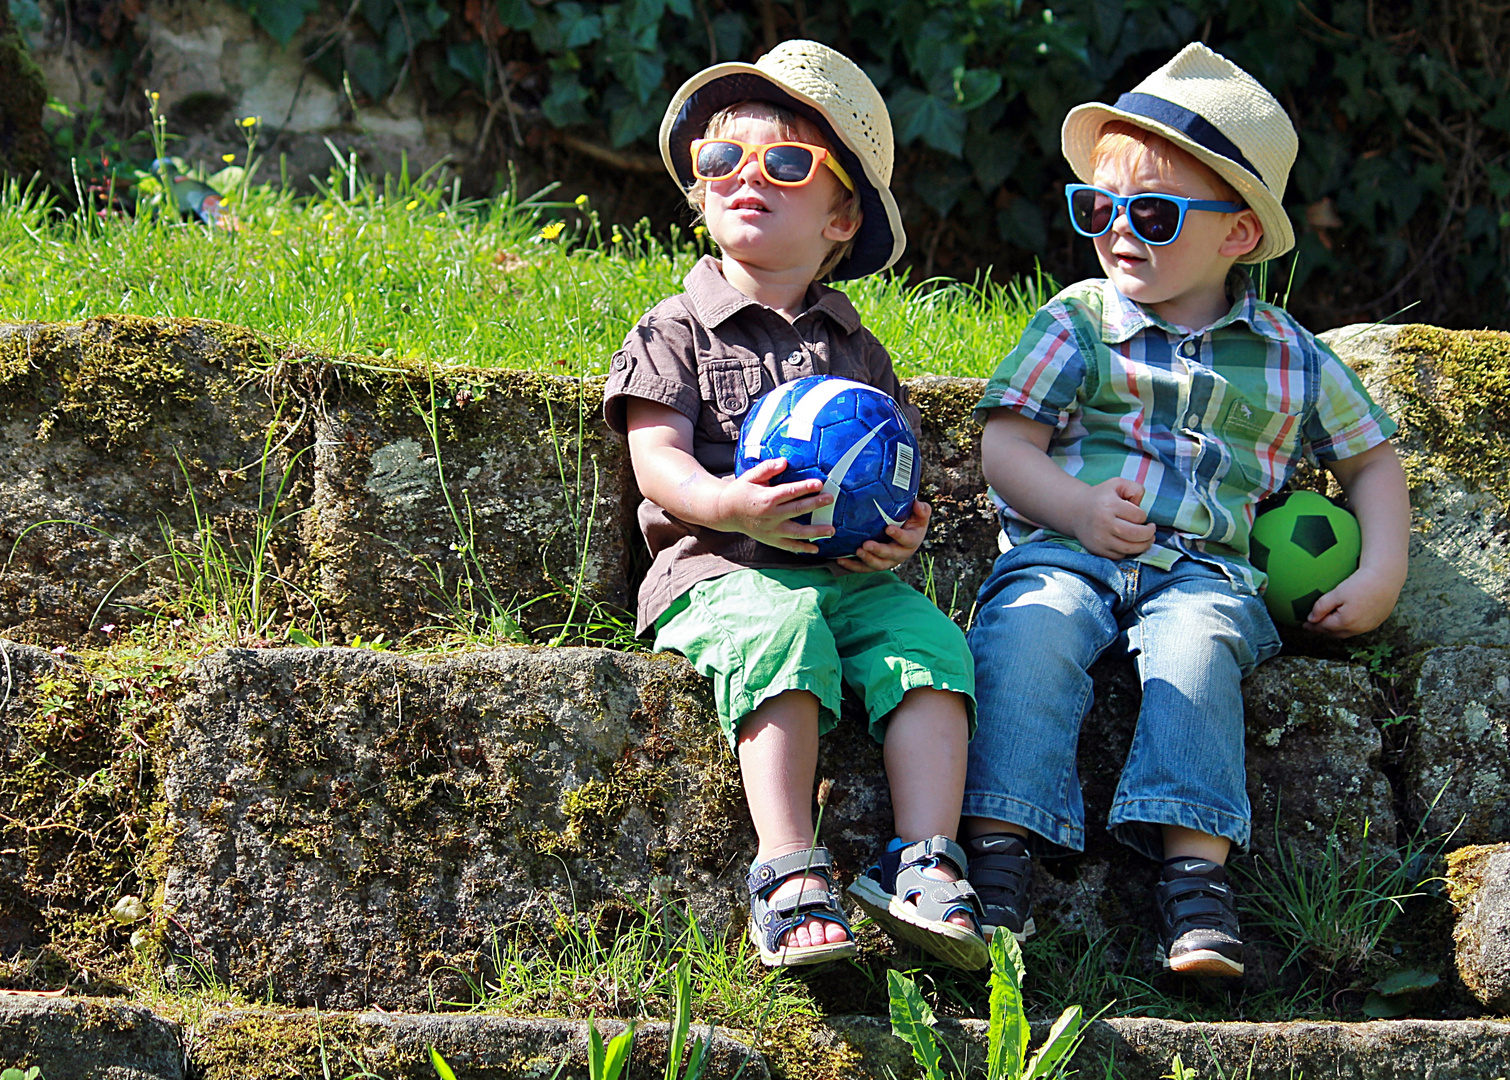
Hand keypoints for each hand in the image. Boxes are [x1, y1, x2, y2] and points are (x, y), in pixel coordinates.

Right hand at [714, 457, 835, 553]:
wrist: (726, 512)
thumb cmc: (741, 491)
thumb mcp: (750, 476)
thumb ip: (767, 468)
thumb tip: (784, 461)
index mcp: (766, 498)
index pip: (790, 492)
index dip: (805, 487)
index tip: (819, 483)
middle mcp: (770, 516)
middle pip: (797, 510)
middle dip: (815, 504)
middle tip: (830, 499)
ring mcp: (771, 530)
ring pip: (797, 532)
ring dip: (815, 532)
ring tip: (832, 530)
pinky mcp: (770, 540)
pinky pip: (789, 546)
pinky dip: (802, 548)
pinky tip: (816, 548)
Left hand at [837, 500, 930, 573]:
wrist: (904, 534)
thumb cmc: (911, 522)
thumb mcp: (920, 515)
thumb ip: (922, 510)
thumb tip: (918, 505)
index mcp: (911, 541)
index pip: (906, 540)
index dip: (898, 535)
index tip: (888, 528)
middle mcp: (900, 554)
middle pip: (890, 555)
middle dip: (878, 551)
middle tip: (866, 544)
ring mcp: (887, 561)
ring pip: (878, 564)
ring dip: (867, 559)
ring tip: (857, 551)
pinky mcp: (875, 564)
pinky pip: (864, 568)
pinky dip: (852, 565)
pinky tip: (841, 560)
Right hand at [1071, 478, 1155, 558]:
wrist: (1075, 511)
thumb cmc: (1101, 497)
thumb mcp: (1117, 484)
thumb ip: (1135, 489)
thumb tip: (1141, 506)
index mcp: (1109, 505)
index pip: (1138, 516)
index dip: (1143, 516)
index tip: (1140, 516)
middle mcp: (1103, 523)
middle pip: (1135, 534)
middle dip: (1149, 534)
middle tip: (1151, 531)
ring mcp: (1099, 539)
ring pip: (1129, 549)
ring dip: (1143, 546)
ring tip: (1147, 540)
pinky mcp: (1097, 550)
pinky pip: (1119, 556)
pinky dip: (1128, 552)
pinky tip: (1129, 544)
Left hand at [1301, 565, 1402, 637]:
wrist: (1386, 579)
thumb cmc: (1360, 583)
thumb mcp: (1337, 593)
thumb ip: (1321, 607)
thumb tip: (1311, 619)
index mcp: (1346, 622)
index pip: (1324, 627)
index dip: (1313, 626)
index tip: (1304, 624)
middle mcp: (1357, 628)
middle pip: (1335, 633)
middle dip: (1322, 630)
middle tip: (1313, 626)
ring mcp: (1368, 627)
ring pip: (1346, 633)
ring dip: (1335, 631)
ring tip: (1326, 625)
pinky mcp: (1376, 622)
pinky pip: (1358, 629)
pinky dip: (1347, 627)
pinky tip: (1344, 621)